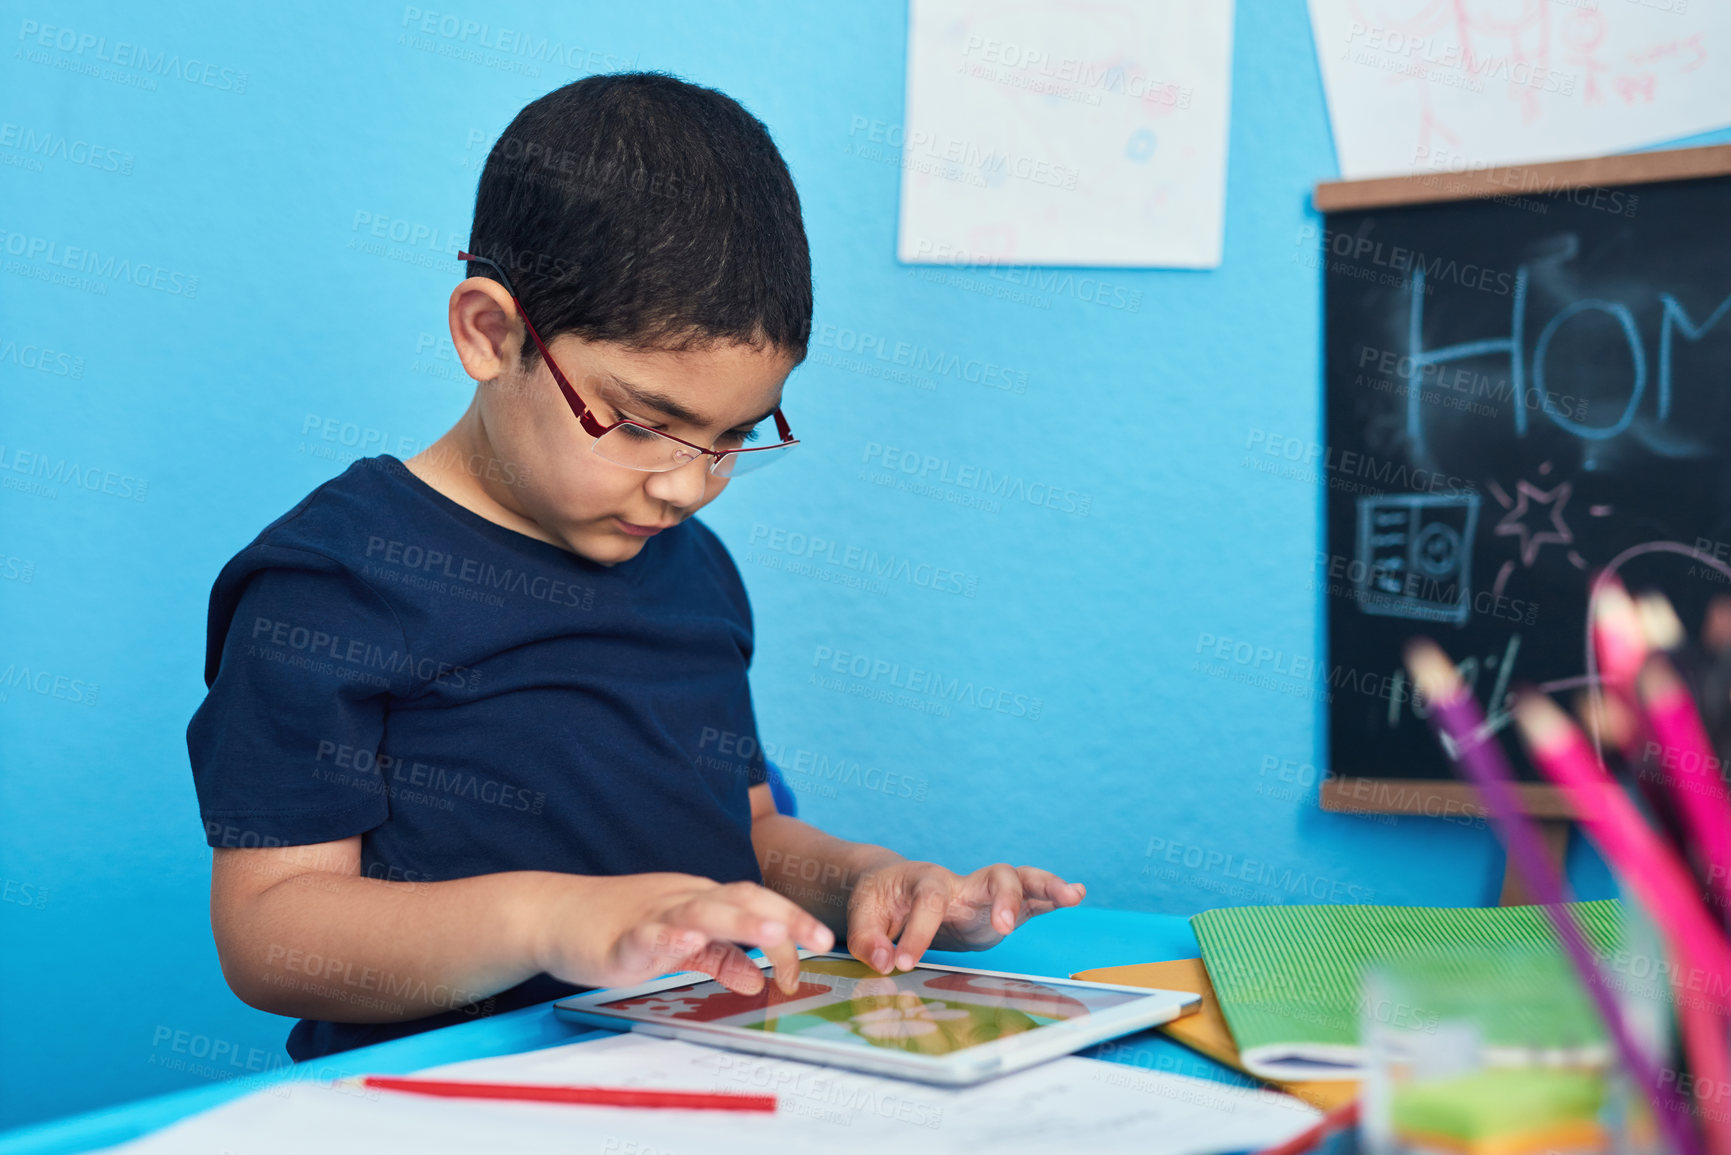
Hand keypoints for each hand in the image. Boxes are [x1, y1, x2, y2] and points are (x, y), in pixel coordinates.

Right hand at [533, 872, 833, 996]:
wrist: (553, 915)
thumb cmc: (617, 927)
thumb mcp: (680, 944)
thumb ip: (719, 957)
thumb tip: (758, 977)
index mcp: (700, 899)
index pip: (756, 901)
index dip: (791, 920)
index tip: (821, 946)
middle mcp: (682, 899)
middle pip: (740, 899)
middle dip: (783, 917)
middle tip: (819, 938)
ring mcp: (651, 914)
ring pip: (702, 911)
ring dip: (740, 921)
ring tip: (773, 931)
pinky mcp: (619, 938)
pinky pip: (647, 935)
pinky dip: (669, 937)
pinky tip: (687, 941)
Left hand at [845, 861, 1084, 972]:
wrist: (895, 887)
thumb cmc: (882, 899)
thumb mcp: (863, 914)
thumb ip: (869, 938)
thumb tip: (884, 963)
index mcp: (927, 879)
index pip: (928, 902)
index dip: (917, 933)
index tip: (902, 963)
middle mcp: (963, 882)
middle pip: (992, 874)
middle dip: (1003, 897)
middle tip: (1004, 927)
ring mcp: (986, 894)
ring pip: (1020, 880)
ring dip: (1046, 886)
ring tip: (1072, 895)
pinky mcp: (1000, 909)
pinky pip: (1031, 898)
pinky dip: (1054, 897)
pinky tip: (1075, 895)